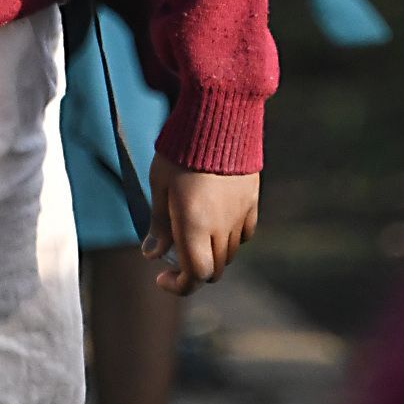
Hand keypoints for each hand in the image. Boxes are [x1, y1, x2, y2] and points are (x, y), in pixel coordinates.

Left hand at [144, 161, 259, 290]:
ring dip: (212, 255)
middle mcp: (221, 227)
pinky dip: (231, 238)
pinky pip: (245, 233)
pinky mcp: (251, 201)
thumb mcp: (160, 186)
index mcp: (195, 226)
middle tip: (175, 258)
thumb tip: (152, 255)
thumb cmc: (181, 151)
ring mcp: (240, 215)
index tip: (161, 277)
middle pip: (214, 269)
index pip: (195, 276)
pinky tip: (217, 224)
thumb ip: (159, 224)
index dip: (178, 285)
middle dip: (193, 271)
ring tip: (194, 236)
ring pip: (230, 253)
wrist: (219, 118)